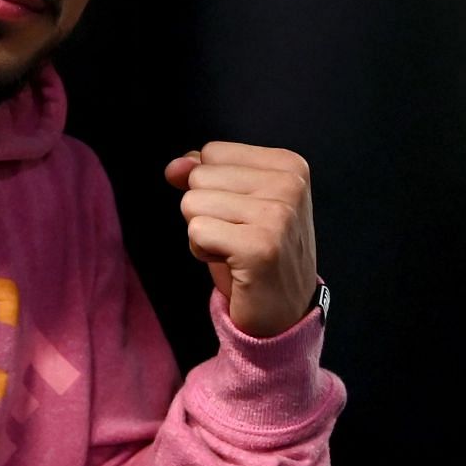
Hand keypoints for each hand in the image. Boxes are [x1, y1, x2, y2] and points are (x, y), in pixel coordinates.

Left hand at [163, 142, 317, 337]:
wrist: (282, 313)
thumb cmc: (253, 253)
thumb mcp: (232, 202)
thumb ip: (203, 172)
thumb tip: (175, 166)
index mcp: (289, 166)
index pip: (212, 153)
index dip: (213, 188)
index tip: (242, 215)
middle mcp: (290, 185)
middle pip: (200, 176)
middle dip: (205, 210)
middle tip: (238, 237)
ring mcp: (278, 215)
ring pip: (192, 202)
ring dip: (202, 233)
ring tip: (234, 251)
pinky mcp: (259, 246)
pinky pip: (196, 231)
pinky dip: (202, 251)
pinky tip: (231, 264)